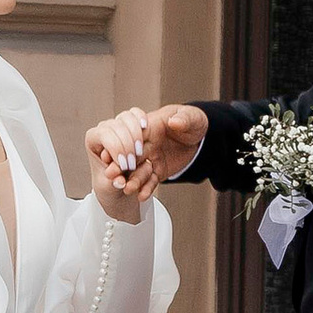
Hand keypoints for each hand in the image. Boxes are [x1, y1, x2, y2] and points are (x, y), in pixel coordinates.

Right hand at [86, 103, 207, 205]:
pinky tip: (142, 196)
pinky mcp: (158, 170)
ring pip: (139, 170)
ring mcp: (152, 158)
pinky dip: (147, 188)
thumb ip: (184, 118)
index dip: (124, 144)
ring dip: (133, 180)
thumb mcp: (192, 117)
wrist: (201, 137)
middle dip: (121, 165)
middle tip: (112, 175)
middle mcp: (147, 143)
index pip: (134, 136)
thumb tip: (175, 121)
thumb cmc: (193, 121)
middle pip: (132, 155)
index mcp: (150, 127)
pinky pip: (151, 181)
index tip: (113, 152)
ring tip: (128, 189)